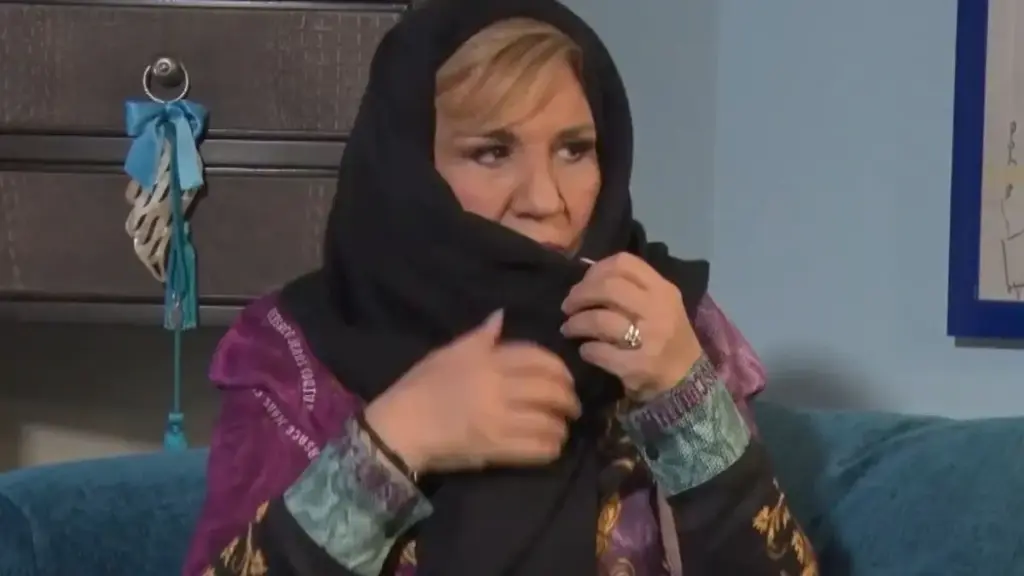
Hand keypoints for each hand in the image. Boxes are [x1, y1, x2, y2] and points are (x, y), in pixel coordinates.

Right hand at [364, 311, 580, 473]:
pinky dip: (551, 447)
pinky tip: (550, 446)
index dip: (559, 368)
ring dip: (561, 426)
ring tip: (561, 428)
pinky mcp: (496, 449)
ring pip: (549, 421)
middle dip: (568, 398)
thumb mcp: (448, 352)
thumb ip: (480, 337)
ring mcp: (499, 420)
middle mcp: (498, 387)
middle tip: (571, 406)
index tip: (565, 378)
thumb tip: (501, 316)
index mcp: (487, 361)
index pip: (538, 358)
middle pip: (551, 390)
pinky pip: (538, 449)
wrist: (399, 427)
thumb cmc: (420, 386)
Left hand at [560, 252, 702, 401]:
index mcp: (663, 290)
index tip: (583, 284)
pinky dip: (587, 350)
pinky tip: (585, 351)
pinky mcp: (639, 366)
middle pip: (608, 287)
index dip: (595, 270)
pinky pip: (600, 351)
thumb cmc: (667, 337)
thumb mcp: (660, 304)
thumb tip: (587, 274)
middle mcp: (658, 309)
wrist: (688, 381)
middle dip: (580, 295)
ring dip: (576, 323)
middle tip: (567, 307)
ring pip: (600, 319)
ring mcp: (650, 338)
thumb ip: (631, 287)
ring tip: (568, 329)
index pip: (624, 263)